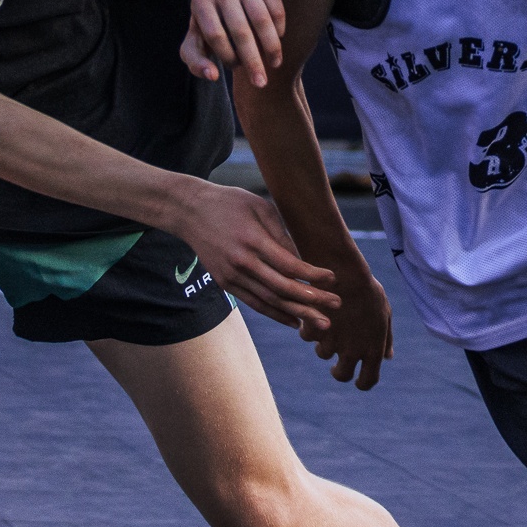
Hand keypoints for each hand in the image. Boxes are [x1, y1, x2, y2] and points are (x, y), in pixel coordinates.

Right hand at [170, 181, 338, 328]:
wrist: (189, 212)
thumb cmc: (231, 203)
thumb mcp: (260, 207)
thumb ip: (281, 234)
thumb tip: (302, 261)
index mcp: (253, 240)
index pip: (289, 265)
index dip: (313, 275)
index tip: (333, 278)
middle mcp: (241, 263)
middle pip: (282, 288)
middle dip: (312, 299)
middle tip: (337, 305)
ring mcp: (231, 276)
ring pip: (269, 301)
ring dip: (298, 313)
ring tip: (322, 323)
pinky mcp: (225, 283)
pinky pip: (254, 303)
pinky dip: (275, 314)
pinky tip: (294, 321)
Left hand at [183, 0, 285, 87]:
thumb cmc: (211, 26)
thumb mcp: (196, 43)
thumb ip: (196, 62)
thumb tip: (212, 76)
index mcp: (200, 2)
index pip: (215, 35)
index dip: (226, 57)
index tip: (234, 69)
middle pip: (240, 30)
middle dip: (252, 61)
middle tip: (261, 83)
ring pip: (262, 20)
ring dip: (271, 47)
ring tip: (275, 64)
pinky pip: (277, 9)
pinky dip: (280, 29)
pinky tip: (278, 41)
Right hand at [300, 260, 393, 388]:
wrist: (346, 272)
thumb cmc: (367, 289)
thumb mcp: (384, 312)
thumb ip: (386, 337)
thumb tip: (387, 357)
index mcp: (374, 348)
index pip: (367, 381)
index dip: (362, 382)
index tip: (357, 379)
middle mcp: (353, 351)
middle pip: (342, 375)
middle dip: (338, 370)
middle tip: (335, 364)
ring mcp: (332, 343)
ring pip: (322, 354)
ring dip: (324, 343)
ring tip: (328, 322)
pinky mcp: (315, 332)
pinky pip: (308, 337)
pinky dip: (309, 327)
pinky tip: (314, 313)